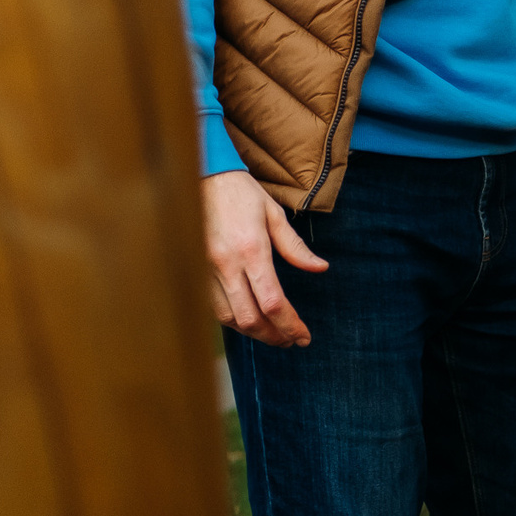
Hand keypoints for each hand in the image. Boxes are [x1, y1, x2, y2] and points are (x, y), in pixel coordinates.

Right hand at [203, 170, 327, 348]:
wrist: (200, 175)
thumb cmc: (240, 192)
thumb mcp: (273, 214)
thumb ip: (295, 247)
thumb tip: (320, 268)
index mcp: (251, 250)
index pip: (272, 302)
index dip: (290, 325)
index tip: (303, 336)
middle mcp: (226, 264)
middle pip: (250, 319)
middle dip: (273, 336)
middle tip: (290, 340)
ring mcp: (206, 269)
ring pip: (229, 318)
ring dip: (253, 332)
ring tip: (272, 333)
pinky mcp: (195, 271)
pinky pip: (213, 307)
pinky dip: (233, 319)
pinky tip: (248, 318)